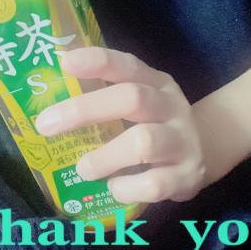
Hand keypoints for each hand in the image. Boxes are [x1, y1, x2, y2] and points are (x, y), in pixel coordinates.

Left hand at [34, 47, 207, 203]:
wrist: (204, 153)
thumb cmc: (155, 124)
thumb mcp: (139, 103)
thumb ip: (104, 99)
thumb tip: (48, 105)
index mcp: (156, 82)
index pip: (127, 65)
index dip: (97, 61)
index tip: (64, 62)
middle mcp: (171, 106)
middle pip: (132, 98)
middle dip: (85, 110)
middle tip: (46, 125)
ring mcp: (183, 140)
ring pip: (143, 143)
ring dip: (105, 157)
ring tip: (83, 169)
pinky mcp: (187, 175)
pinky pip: (154, 184)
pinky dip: (126, 188)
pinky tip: (114, 188)